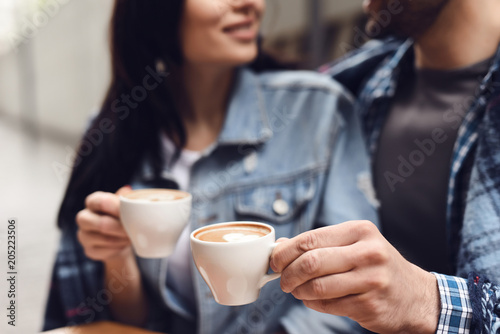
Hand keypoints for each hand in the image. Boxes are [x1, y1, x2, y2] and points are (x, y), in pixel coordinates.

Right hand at [76, 186, 132, 262]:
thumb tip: (127, 189)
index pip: (100, 202)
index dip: (117, 207)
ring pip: (105, 239)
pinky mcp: (89, 250)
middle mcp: (84, 217)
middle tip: (136, 229)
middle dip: (122, 227)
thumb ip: (126, 198)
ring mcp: (84, 235)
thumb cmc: (122, 217)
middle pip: (102, 224)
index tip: (132, 212)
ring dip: (122, 239)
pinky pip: (106, 252)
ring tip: (132, 236)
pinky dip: (119, 248)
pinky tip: (124, 244)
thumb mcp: (125, 205)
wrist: (121, 239)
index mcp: (93, 202)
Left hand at [270, 220, 440, 333]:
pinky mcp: (369, 304)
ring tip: (297, 291)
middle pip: (311, 262)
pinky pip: (328, 305)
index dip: (285, 252)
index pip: (310, 239)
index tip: (274, 261)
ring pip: (317, 286)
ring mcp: (371, 279)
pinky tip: (313, 299)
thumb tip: (279, 246)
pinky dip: (313, 303)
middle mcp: (368, 252)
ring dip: (299, 291)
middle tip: (282, 281)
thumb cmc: (376, 266)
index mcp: (360, 231)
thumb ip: (319, 244)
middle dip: (288, 273)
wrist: (414, 295)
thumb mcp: (354, 245)